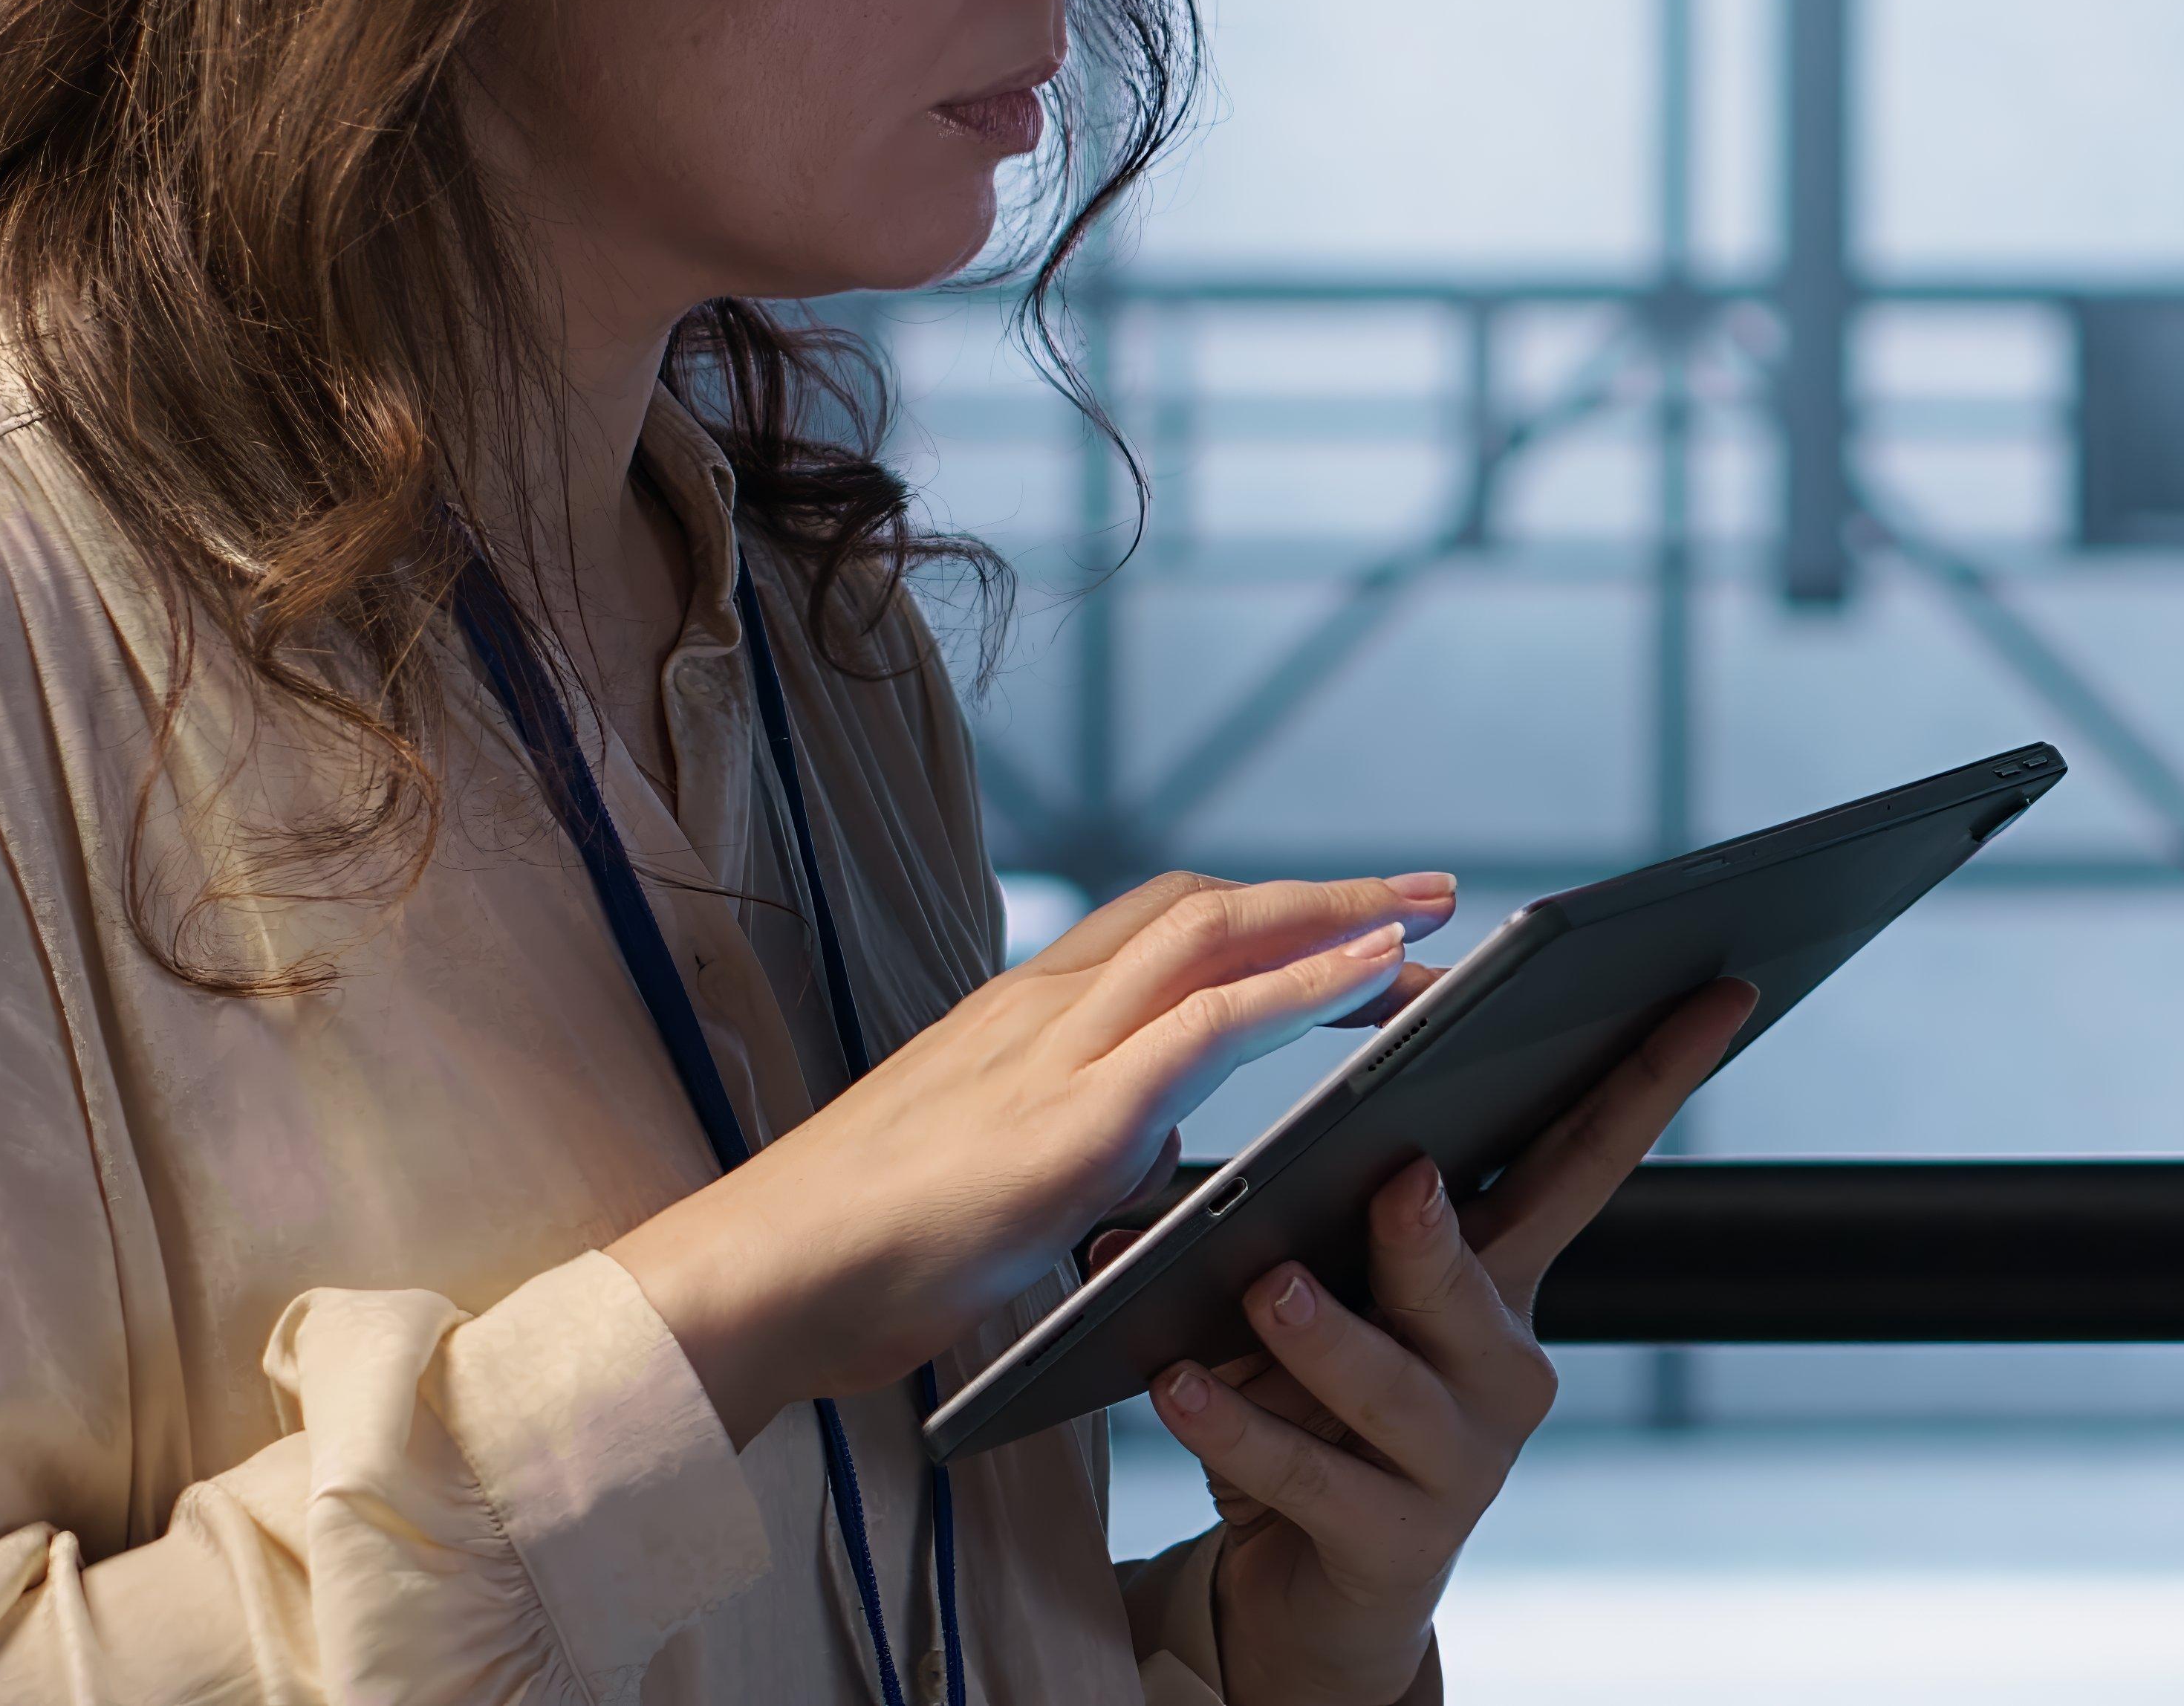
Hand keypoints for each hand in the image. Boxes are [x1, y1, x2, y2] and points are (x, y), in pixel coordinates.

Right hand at [610, 869, 1458, 1445]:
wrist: (751, 1289)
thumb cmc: (865, 1253)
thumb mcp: (1008, 1180)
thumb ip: (1088, 1148)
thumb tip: (1161, 1147)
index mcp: (1023, 1020)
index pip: (1166, 929)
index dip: (1269, 914)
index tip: (1357, 917)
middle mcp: (1039, 1009)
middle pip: (1208, 908)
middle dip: (1328, 895)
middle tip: (1432, 898)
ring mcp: (1050, 1053)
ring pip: (1215, 935)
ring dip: (1338, 918)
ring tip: (1431, 919)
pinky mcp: (1062, 1118)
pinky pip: (1206, 1022)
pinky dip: (1302, 985)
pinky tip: (1375, 978)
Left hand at [1162, 977, 1759, 1705]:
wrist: (1309, 1590)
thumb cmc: (1319, 1411)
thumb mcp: (1333, 1301)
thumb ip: (1312, 1222)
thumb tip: (1246, 1140)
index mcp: (1504, 1275)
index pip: (1587, 1158)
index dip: (1653, 1076)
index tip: (1718, 990)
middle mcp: (1503, 1360)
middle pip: (1479, 1277)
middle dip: (1437, 1231)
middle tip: (1400, 1176)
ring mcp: (1461, 1458)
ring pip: (1392, 1383)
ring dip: (1325, 1334)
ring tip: (1266, 1289)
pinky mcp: (1397, 1538)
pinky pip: (1311, 1474)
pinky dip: (1240, 1429)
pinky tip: (1181, 1386)